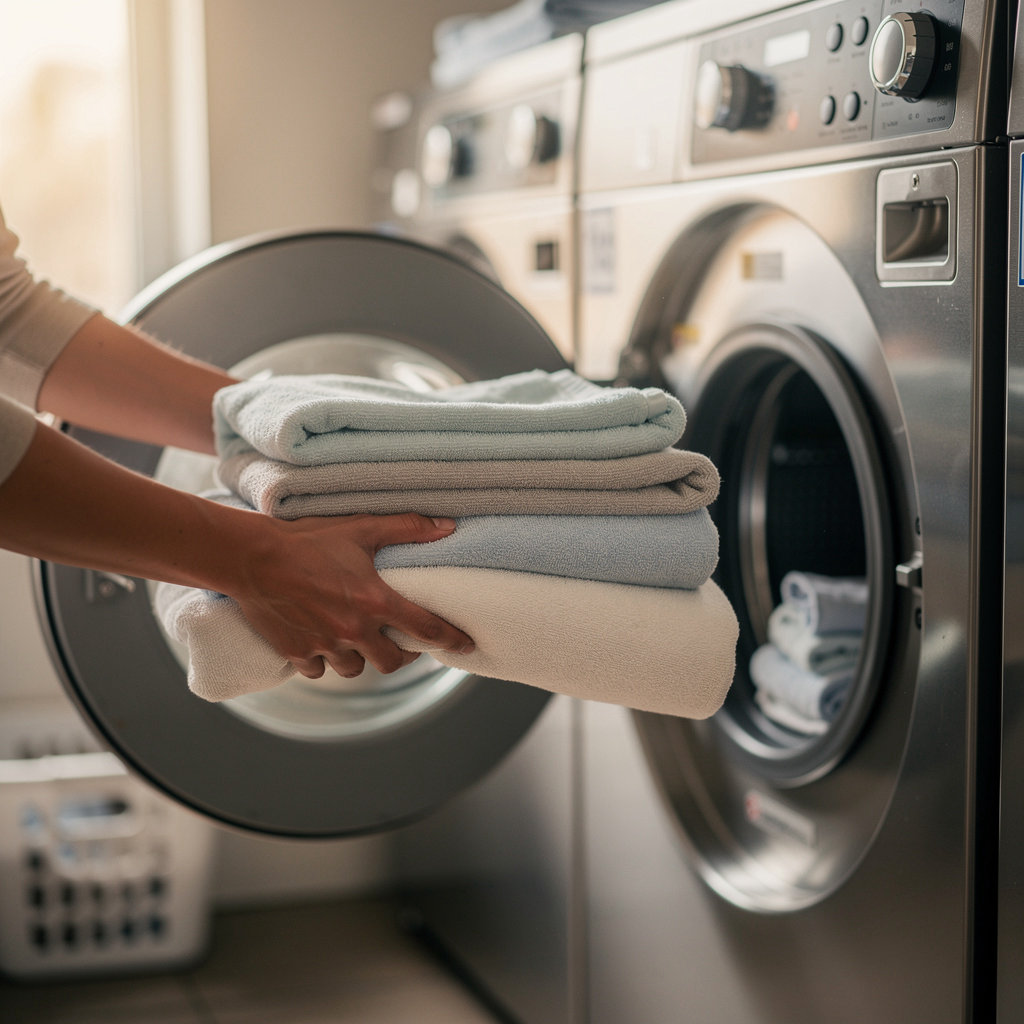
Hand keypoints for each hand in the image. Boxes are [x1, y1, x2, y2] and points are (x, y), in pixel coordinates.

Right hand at [226, 512, 474, 679]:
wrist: (252, 557)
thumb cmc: (308, 539)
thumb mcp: (361, 527)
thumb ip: (407, 528)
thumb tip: (448, 527)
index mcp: (375, 602)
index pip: (426, 629)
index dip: (452, 639)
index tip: (467, 645)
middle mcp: (354, 630)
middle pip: (393, 662)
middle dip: (402, 656)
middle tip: (402, 643)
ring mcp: (325, 646)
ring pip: (356, 669)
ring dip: (362, 658)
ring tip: (358, 640)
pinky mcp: (297, 654)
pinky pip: (320, 670)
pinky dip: (325, 660)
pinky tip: (324, 643)